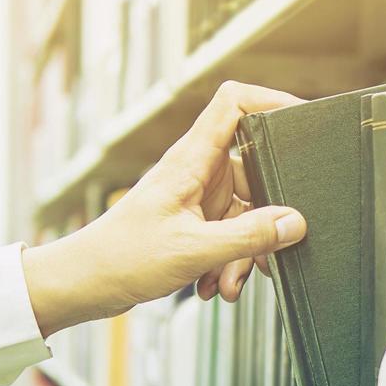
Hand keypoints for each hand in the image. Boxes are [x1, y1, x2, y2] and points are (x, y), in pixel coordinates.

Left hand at [22, 82, 306, 337]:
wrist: (82, 285)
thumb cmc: (120, 258)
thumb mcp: (193, 250)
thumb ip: (250, 236)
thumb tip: (294, 223)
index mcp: (192, 159)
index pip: (234, 103)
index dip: (271, 100)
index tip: (303, 119)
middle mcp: (198, 171)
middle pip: (255, 172)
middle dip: (266, 217)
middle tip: (266, 252)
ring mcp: (198, 197)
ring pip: (247, 212)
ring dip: (245, 252)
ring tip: (227, 281)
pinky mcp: (196, 222)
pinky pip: (232, 234)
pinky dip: (231, 261)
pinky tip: (214, 284)